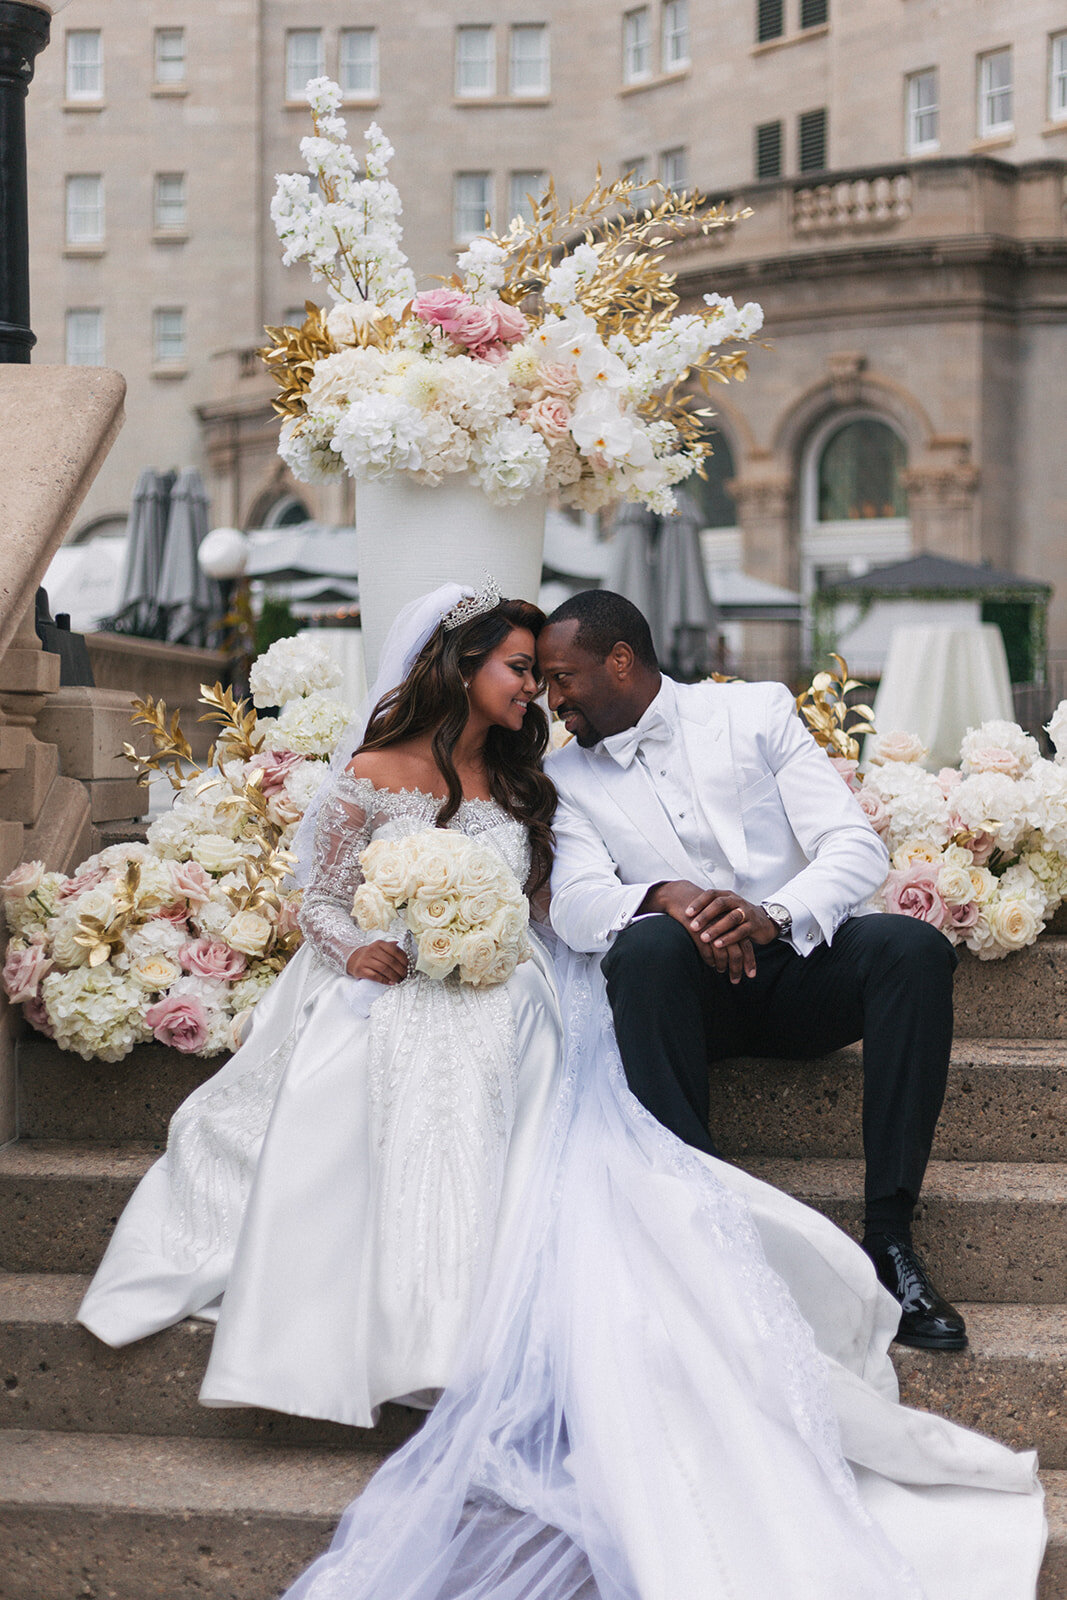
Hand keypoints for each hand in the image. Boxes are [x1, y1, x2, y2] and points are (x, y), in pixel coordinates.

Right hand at [346, 940, 408, 983]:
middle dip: (401, 970)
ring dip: (394, 976)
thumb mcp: (380, 947)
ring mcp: (366, 960)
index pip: (395, 950)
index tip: (409, 966)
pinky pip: (375, 976)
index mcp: (379, 944)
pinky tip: (391, 983)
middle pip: (390, 961)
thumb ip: (391, 947)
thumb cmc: (371, 955)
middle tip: (406, 976)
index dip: (404, 959)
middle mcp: (372, 950)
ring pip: (384, 969)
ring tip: (399, 980)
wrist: (353, 959)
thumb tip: (403, 946)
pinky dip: (385, 980)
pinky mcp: (361, 969)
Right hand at [640, 880, 758, 981]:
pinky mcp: (700, 931)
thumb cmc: (702, 911)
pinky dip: (710, 960)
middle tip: (736, 981)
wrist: (683, 898)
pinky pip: (707, 951)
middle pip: (737, 952)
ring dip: (723, 966)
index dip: (750, 961)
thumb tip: (735, 954)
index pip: (746, 945)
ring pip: (723, 953)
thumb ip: (728, 934)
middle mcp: (726, 926)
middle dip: (738, 968)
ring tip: (721, 972)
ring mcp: (713, 929)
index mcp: (733, 923)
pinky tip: (710, 964)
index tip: (751, 974)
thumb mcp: (718, 920)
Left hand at [684, 890, 779, 983]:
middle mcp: (737, 901)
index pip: (711, 894)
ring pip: (731, 918)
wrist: (764, 921)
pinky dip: (729, 938)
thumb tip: (682, 915)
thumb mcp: (723, 910)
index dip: (699, 902)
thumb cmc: (737, 916)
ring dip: (716, 928)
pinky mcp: (754, 925)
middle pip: (720, 904)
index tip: (686, 913)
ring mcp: (747, 912)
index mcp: (727, 896)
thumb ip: (708, 911)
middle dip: (705, 916)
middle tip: (693, 927)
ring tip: (704, 938)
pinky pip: (741, 931)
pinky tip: (718, 945)